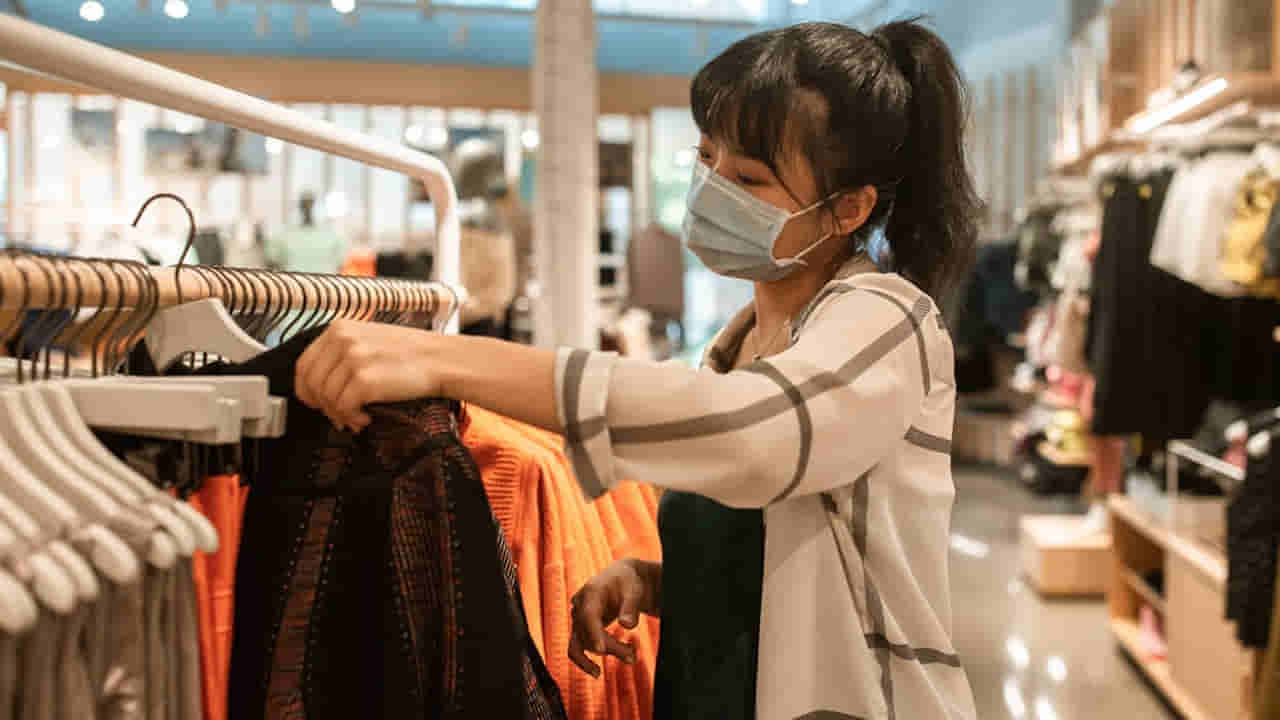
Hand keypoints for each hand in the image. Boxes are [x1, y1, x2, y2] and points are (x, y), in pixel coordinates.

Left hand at [295, 320, 440, 431]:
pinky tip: (367, 417)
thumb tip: (319, 385)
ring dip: (340, 414)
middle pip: (310, 384)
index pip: (303, 365)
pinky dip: (353, 418)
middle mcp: (342, 339)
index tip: (318, 402)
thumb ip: (341, 353)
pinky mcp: (364, 380)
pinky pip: (343, 408)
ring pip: (325, 398)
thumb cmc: (412, 355)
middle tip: (339, 416)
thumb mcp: (369, 339)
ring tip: (359, 416)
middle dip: (322, 406)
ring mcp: (352, 359)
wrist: (443, 360)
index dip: (307, 390)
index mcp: (339, 328)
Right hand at [569, 558, 658, 677]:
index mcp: (591, 591)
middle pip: (588, 632)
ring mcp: (576, 617)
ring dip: (606, 652)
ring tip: (631, 657)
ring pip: (583, 643)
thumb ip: (631, 606)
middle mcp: (579, 604)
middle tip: (633, 656)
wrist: (620, 579)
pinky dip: (584, 661)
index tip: (602, 651)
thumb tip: (628, 625)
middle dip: (611, 646)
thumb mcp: (634, 590)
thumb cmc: (628, 583)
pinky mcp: (579, 629)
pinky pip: (575, 648)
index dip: (594, 633)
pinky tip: (597, 672)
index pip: (588, 615)